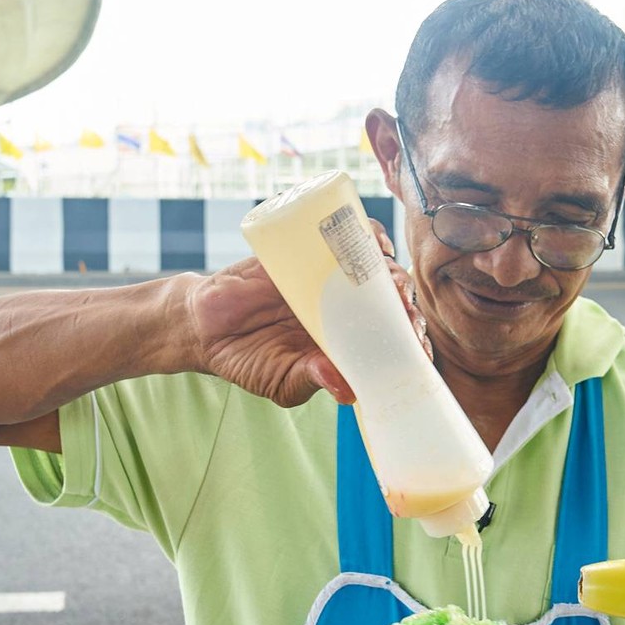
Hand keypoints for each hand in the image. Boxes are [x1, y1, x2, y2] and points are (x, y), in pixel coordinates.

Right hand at [185, 220, 424, 407]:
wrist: (205, 327)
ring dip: (392, 273)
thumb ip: (313, 380)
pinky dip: (364, 235)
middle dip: (407, 308)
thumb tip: (347, 391)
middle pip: (392, 300)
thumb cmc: (251, 359)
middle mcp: (348, 307)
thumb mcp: (283, 380)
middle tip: (408, 319)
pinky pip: (345, 234)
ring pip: (376, 265)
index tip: (418, 351)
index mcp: (350, 340)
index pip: (392, 338)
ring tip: (393, 287)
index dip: (410, 341)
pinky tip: (374, 245)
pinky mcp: (309, 251)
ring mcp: (330, 277)